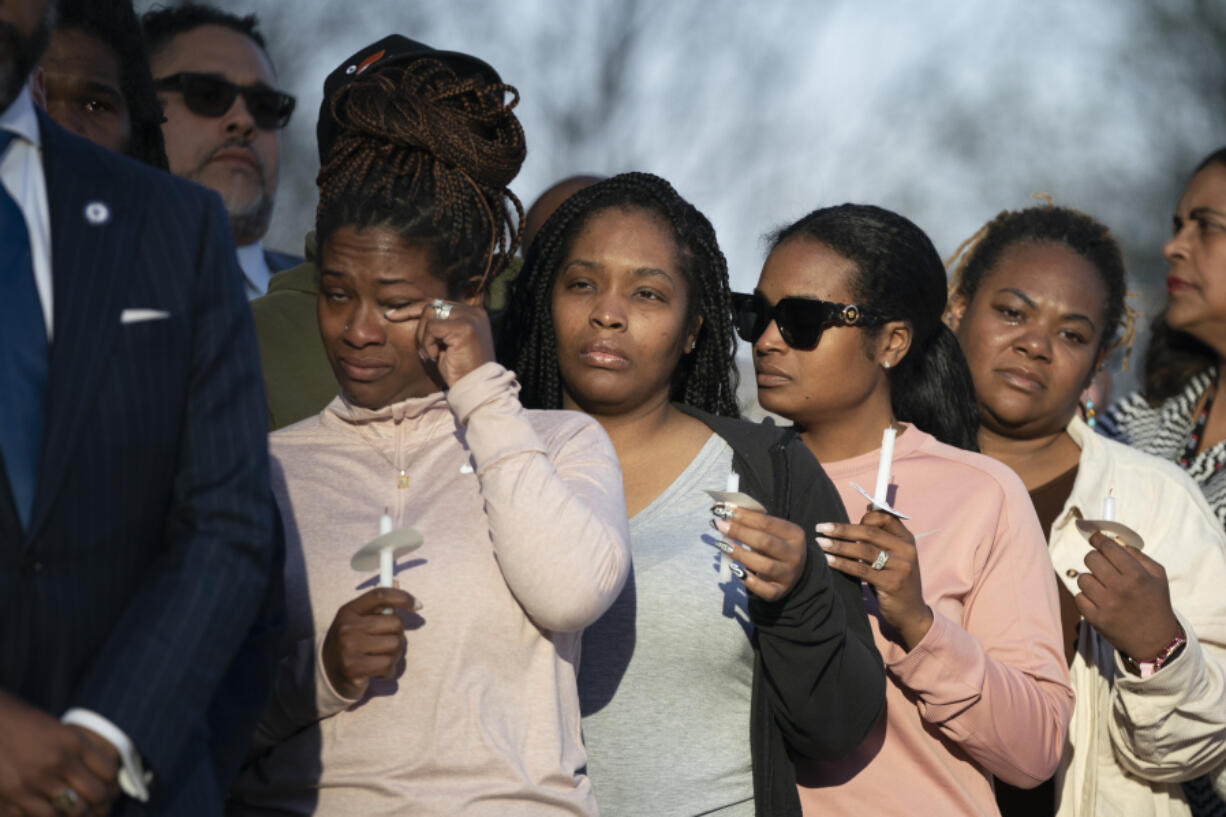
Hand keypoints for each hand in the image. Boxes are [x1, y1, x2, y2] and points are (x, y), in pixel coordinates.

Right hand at [0, 691, 118, 816]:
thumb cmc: (20, 722)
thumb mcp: (58, 728)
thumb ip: (81, 748)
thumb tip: (105, 771)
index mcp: (72, 741)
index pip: (109, 772)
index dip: (113, 785)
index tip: (111, 790)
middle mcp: (57, 762)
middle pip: (95, 795)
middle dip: (101, 805)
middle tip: (100, 808)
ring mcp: (34, 783)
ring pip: (71, 813)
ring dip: (77, 815)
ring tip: (78, 814)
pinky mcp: (11, 798)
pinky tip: (51, 813)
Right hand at [321, 587, 417, 699]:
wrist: (327, 674)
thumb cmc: (351, 643)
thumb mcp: (358, 620)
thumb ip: (377, 605)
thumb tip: (395, 582)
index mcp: (349, 610)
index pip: (380, 595)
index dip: (403, 597)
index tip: (418, 605)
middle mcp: (347, 626)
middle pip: (395, 623)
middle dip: (398, 635)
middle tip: (387, 644)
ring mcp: (349, 647)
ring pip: (395, 645)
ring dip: (395, 655)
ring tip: (382, 658)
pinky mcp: (353, 668)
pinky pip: (388, 665)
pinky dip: (389, 670)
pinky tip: (379, 671)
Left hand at [390, 299, 493, 387]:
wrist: (474, 387)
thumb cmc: (459, 369)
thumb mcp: (447, 343)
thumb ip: (440, 325)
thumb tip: (414, 311)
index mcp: (472, 313)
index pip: (438, 302)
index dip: (413, 308)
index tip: (391, 315)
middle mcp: (474, 311)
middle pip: (431, 305)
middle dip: (420, 328)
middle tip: (423, 351)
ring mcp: (470, 318)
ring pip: (429, 314)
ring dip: (424, 337)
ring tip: (433, 355)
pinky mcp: (464, 327)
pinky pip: (432, 328)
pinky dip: (428, 343)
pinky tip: (436, 357)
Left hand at [712, 506, 806, 600]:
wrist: (796, 572)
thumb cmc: (778, 546)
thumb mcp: (774, 532)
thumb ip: (755, 523)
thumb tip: (727, 511)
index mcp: (795, 535)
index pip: (767, 523)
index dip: (744, 516)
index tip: (725, 511)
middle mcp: (794, 555)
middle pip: (765, 542)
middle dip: (739, 532)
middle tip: (720, 526)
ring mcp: (788, 575)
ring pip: (764, 566)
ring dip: (740, 554)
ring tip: (723, 546)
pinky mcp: (779, 592)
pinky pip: (763, 589)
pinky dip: (748, 580)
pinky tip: (735, 570)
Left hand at [816, 508, 932, 649]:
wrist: (911, 612)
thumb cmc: (894, 580)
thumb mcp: (893, 556)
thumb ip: (882, 537)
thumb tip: (867, 508)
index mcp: (907, 540)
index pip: (885, 518)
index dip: (863, 517)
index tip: (843, 522)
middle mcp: (906, 550)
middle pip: (870, 532)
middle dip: (842, 529)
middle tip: (821, 528)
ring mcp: (901, 567)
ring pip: (863, 550)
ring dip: (838, 545)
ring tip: (820, 543)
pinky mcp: (892, 583)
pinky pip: (861, 570)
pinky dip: (842, 563)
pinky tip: (828, 560)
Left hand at [1073, 531, 1180, 661]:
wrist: (1156, 642)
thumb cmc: (1156, 603)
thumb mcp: (1158, 576)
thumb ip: (1138, 555)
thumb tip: (1114, 541)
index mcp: (1137, 576)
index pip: (1108, 547)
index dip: (1098, 539)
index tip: (1095, 537)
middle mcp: (1120, 588)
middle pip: (1090, 559)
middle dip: (1095, 558)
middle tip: (1102, 565)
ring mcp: (1106, 605)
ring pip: (1082, 578)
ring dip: (1091, 579)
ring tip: (1103, 586)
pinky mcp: (1096, 619)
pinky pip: (1078, 597)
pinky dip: (1086, 596)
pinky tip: (1098, 600)